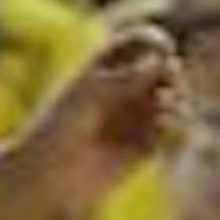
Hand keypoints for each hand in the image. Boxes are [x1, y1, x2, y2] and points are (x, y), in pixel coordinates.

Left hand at [20, 27, 182, 214]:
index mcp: (106, 68)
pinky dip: (173, 127)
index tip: (164, 50)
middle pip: (163, 69)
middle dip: (172, 73)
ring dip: (176, 99)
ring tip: (165, 107)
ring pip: (171, 100)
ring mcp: (134, 119)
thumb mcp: (91, 94)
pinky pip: (168, 133)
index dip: (157, 41)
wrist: (43, 178)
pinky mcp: (142, 149)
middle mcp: (124, 91)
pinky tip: (163, 129)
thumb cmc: (58, 130)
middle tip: (168, 82)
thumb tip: (167, 62)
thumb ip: (128, 77)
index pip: (141, 41)